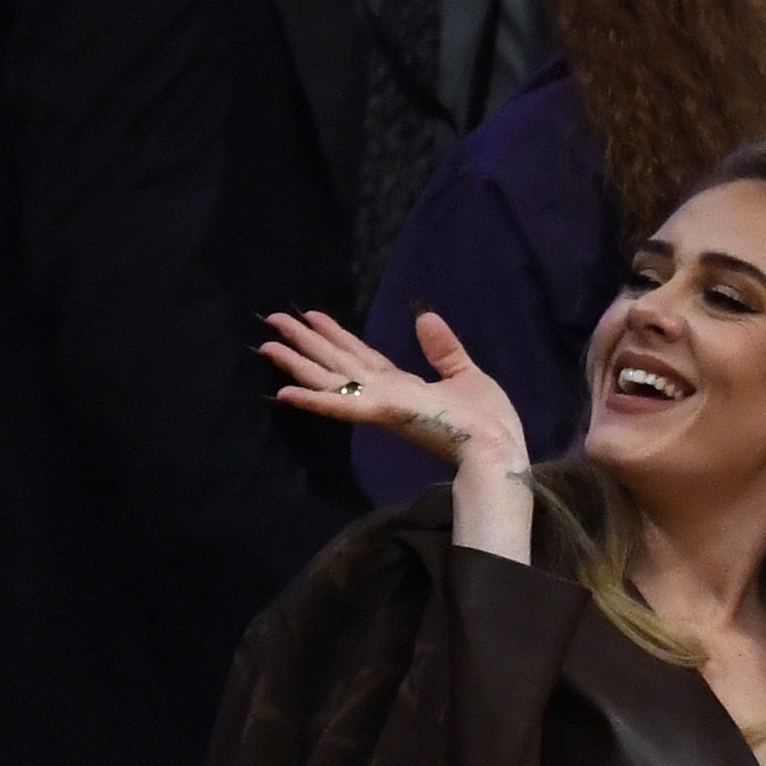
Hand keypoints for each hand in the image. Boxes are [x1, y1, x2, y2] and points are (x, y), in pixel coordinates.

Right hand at [262, 309, 523, 466]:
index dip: (336, 336)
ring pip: (330, 378)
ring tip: (266, 344)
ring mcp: (381, 403)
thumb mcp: (466, 374)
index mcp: (404, 387)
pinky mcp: (384, 413)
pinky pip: (342, 406)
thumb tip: (425, 317)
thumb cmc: (489, 421)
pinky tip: (282, 392)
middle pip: (337, 363)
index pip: (361, 357)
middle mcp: (385, 394)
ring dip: (297, 363)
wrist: (498, 449)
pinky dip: (313, 400)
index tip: (311, 316)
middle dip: (305, 342)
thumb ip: (443, 348)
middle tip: (272, 319)